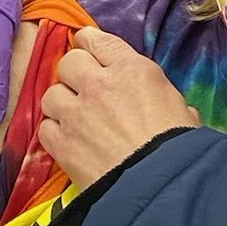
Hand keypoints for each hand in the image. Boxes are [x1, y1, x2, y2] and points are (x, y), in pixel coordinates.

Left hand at [39, 26, 199, 188]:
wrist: (160, 185)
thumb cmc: (180, 148)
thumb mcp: (181, 110)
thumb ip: (163, 97)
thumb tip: (167, 106)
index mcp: (132, 70)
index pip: (98, 40)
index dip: (88, 41)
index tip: (84, 44)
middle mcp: (99, 84)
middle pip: (68, 62)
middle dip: (74, 72)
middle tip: (82, 87)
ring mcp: (76, 113)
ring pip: (51, 94)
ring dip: (61, 103)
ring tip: (72, 116)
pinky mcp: (62, 143)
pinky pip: (45, 128)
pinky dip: (54, 132)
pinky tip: (67, 139)